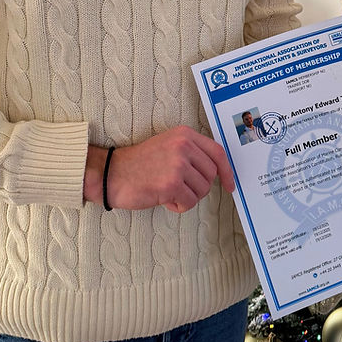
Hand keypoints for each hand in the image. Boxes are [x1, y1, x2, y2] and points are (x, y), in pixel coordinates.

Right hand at [86, 127, 234, 212]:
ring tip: (168, 192)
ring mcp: (178, 164)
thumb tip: (216, 171)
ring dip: (187, 197)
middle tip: (180, 189)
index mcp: (185, 135)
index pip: (217, 153)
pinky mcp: (171, 183)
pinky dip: (179, 206)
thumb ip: (191, 153)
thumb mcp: (168, 146)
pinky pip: (189, 202)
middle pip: (211, 175)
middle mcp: (183, 146)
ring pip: (202, 190)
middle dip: (199, 187)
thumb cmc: (139, 164)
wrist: (112, 173)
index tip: (229, 184)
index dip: (226, 171)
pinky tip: (164, 200)